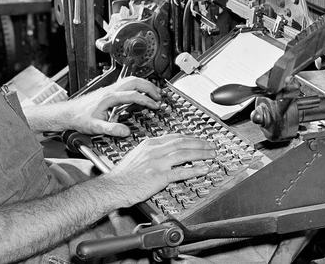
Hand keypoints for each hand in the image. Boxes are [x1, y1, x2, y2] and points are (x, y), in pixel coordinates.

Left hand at [62, 76, 160, 136]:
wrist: (68, 113)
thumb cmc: (79, 118)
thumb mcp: (95, 127)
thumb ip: (111, 129)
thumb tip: (125, 131)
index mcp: (109, 98)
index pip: (132, 95)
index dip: (146, 100)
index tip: (155, 106)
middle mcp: (110, 90)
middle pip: (134, 81)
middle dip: (149, 87)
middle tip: (159, 96)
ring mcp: (109, 89)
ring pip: (130, 80)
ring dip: (144, 84)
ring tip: (154, 92)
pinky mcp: (108, 91)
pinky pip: (126, 83)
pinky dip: (137, 86)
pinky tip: (140, 93)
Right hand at [101, 134, 215, 205]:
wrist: (113, 187)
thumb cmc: (123, 175)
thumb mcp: (136, 155)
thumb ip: (151, 152)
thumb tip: (165, 152)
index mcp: (149, 144)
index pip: (174, 137)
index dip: (190, 138)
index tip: (200, 140)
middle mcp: (154, 150)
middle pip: (182, 143)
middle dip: (200, 144)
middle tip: (211, 146)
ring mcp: (157, 163)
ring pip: (184, 154)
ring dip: (201, 154)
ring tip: (211, 155)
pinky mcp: (159, 177)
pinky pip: (181, 172)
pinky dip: (194, 170)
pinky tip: (203, 169)